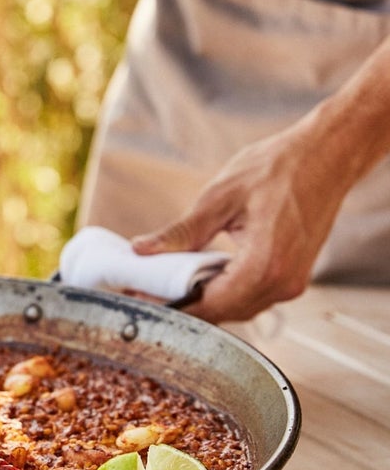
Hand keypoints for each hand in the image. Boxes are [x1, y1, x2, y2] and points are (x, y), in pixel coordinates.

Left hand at [130, 126, 344, 322]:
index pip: (209, 306)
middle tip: (148, 291)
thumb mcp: (219, 198)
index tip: (141, 298)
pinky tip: (201, 276)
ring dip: (205, 301)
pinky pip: (252, 296)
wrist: (327, 155)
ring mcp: (291, 283)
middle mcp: (282, 283)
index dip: (172, 306)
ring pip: (238, 309)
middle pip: (223, 314)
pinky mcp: (293, 276)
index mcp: (263, 266)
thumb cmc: (279, 168)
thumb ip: (180, 233)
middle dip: (185, 306)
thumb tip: (143, 251)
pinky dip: (225, 292)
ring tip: (169, 284)